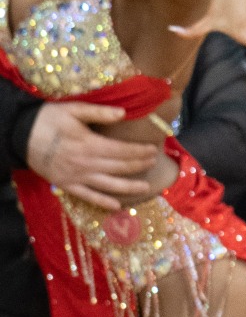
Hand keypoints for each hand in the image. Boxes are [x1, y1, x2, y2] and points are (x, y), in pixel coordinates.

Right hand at [25, 102, 157, 209]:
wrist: (21, 135)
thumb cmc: (48, 120)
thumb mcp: (73, 110)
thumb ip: (99, 112)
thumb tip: (123, 113)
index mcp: (89, 144)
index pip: (122, 151)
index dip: (140, 151)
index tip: (153, 149)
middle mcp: (86, 164)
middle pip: (120, 167)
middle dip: (139, 165)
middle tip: (153, 162)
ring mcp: (77, 177)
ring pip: (109, 185)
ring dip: (130, 187)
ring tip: (146, 187)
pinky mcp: (67, 185)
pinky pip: (89, 197)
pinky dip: (104, 202)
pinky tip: (117, 206)